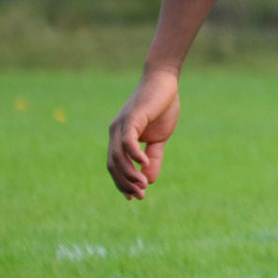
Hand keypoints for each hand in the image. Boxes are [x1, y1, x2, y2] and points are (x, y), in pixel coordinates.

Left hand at [107, 68, 181, 198]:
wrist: (164, 81)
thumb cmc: (161, 107)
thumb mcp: (159, 138)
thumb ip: (153, 157)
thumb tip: (150, 180)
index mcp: (120, 138)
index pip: (115, 165)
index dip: (122, 182)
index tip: (134, 197)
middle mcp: (115, 133)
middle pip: (113, 164)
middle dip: (124, 183)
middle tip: (140, 196)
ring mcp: (121, 126)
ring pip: (118, 156)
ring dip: (130, 173)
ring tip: (143, 185)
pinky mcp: (131, 118)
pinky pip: (128, 141)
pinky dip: (134, 155)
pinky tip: (144, 164)